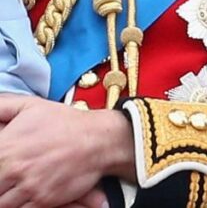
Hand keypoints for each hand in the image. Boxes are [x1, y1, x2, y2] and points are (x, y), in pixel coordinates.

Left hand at [0, 95, 134, 207]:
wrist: (99, 139)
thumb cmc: (65, 122)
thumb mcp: (30, 105)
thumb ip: (1, 106)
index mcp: (4, 147)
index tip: (0, 167)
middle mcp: (14, 169)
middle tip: (6, 178)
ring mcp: (29, 186)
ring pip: (2, 203)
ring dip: (5, 196)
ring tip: (12, 187)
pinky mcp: (44, 200)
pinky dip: (19, 206)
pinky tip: (23, 195)